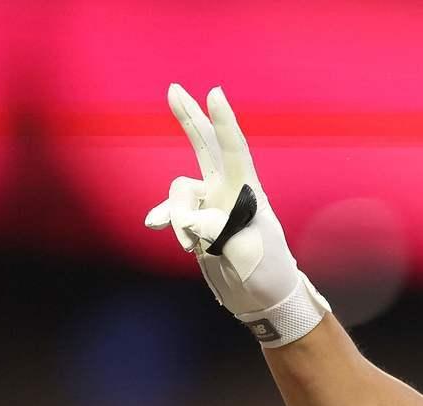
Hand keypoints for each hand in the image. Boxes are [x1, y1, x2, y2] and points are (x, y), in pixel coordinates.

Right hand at [145, 83, 330, 346]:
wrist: (264, 299)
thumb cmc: (266, 272)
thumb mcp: (247, 252)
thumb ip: (216, 230)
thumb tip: (184, 220)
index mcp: (247, 193)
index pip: (233, 152)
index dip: (224, 123)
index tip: (216, 93)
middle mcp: (228, 193)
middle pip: (205, 148)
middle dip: (190, 119)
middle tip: (174, 89)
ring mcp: (212, 207)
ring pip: (179, 193)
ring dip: (175, 213)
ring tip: (192, 244)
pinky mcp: (199, 224)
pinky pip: (172, 213)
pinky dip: (166, 219)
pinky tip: (156, 225)